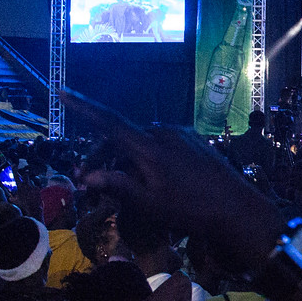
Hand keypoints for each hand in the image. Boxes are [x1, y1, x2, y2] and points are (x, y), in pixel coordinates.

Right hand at [68, 92, 282, 268]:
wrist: (238, 209)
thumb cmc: (192, 210)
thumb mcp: (151, 204)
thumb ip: (118, 186)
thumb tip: (86, 176)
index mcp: (150, 147)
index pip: (109, 121)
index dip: (84, 106)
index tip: (63, 90)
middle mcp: (165, 133)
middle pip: (123, 136)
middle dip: (104, 156)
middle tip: (91, 182)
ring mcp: (183, 134)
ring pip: (143, 141)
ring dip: (128, 158)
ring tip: (127, 187)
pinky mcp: (196, 140)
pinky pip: (163, 143)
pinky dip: (150, 155)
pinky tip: (156, 179)